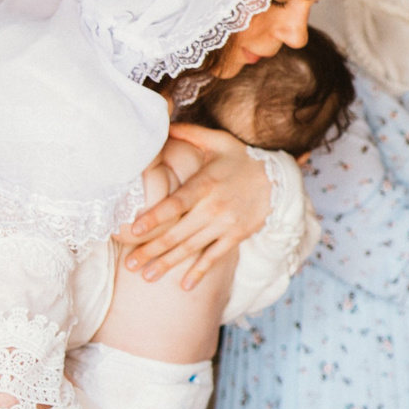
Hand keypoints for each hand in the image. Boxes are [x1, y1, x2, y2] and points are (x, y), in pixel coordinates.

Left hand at [119, 123, 273, 287]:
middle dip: (152, 250)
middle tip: (129, 264)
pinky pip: (215, 257)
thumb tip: (163, 122)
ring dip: (168, 264)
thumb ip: (189, 134)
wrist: (278, 179)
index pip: (176, 204)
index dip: (156, 218)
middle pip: (178, 233)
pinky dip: (200, 272)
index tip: (135, 231)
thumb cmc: (242, 159)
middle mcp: (214, 208)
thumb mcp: (218, 141)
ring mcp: (226, 225)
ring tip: (145, 276)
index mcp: (205, 184)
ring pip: (192, 248)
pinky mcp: (236, 236)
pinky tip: (184, 286)